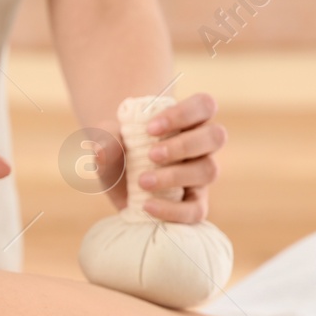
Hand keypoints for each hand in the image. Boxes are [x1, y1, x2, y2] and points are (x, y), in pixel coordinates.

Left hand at [98, 92, 225, 223]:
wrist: (118, 179)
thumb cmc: (121, 150)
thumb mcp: (108, 141)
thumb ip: (105, 139)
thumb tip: (100, 151)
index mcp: (190, 120)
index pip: (203, 105)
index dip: (183, 114)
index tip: (150, 128)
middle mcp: (202, 145)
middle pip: (215, 136)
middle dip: (183, 145)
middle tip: (150, 154)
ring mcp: (201, 174)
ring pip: (209, 170)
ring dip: (175, 176)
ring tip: (142, 181)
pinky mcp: (195, 203)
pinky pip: (197, 210)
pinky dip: (173, 211)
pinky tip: (147, 206)